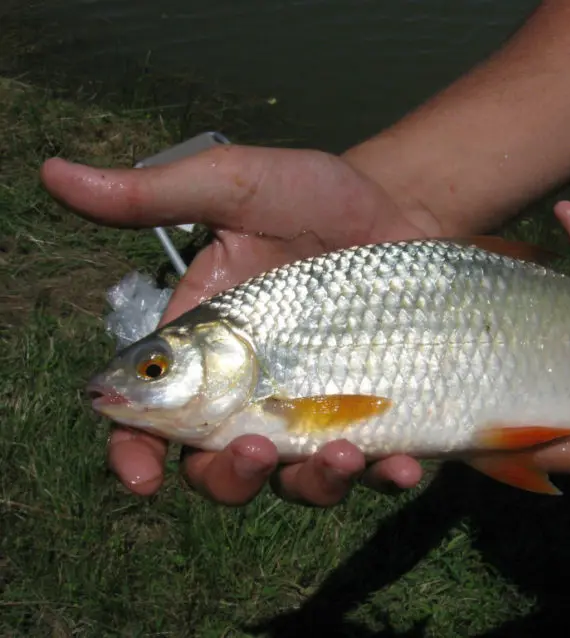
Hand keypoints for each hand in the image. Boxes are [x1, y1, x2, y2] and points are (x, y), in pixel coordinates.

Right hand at [41, 145, 429, 505]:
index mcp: (207, 351)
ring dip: (312, 484)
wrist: (398, 205)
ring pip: (295, 479)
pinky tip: (402, 468)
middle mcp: (256, 393)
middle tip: (252, 447)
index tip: (140, 476)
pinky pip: (375, 465)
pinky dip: (385, 477)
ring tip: (341, 454)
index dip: (135, 452)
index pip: (153, 417)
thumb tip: (55, 173)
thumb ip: (155, 196)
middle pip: (220, 466)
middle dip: (229, 477)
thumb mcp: (235, 187)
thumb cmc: (311, 196)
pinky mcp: (375, 412)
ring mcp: (317, 409)